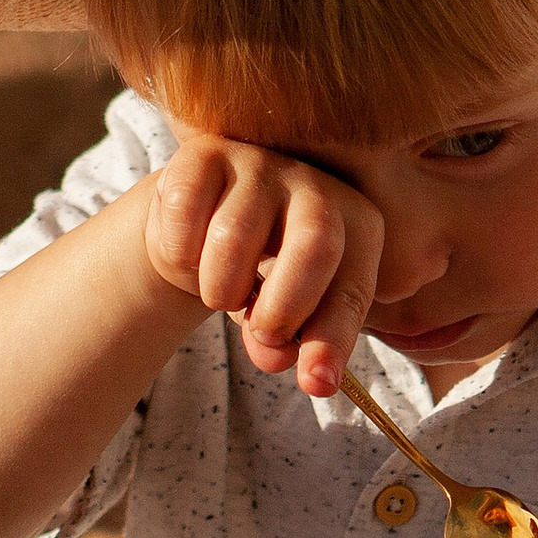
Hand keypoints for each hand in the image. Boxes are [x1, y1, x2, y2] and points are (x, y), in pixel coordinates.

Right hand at [145, 136, 381, 399]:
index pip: (354, 286)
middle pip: (316, 243)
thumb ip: (285, 343)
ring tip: (222, 293)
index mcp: (357, 226)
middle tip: (260, 332)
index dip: (333, 338)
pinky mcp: (207, 153)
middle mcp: (318, 185)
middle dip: (284, 307)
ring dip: (220, 287)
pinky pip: (186, 212)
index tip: (313, 384)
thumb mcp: (279, 320)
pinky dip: (180, 254)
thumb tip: (278, 359)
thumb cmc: (257, 279)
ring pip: (236, 234)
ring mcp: (262, 163)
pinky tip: (189, 255)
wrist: (198, 231)